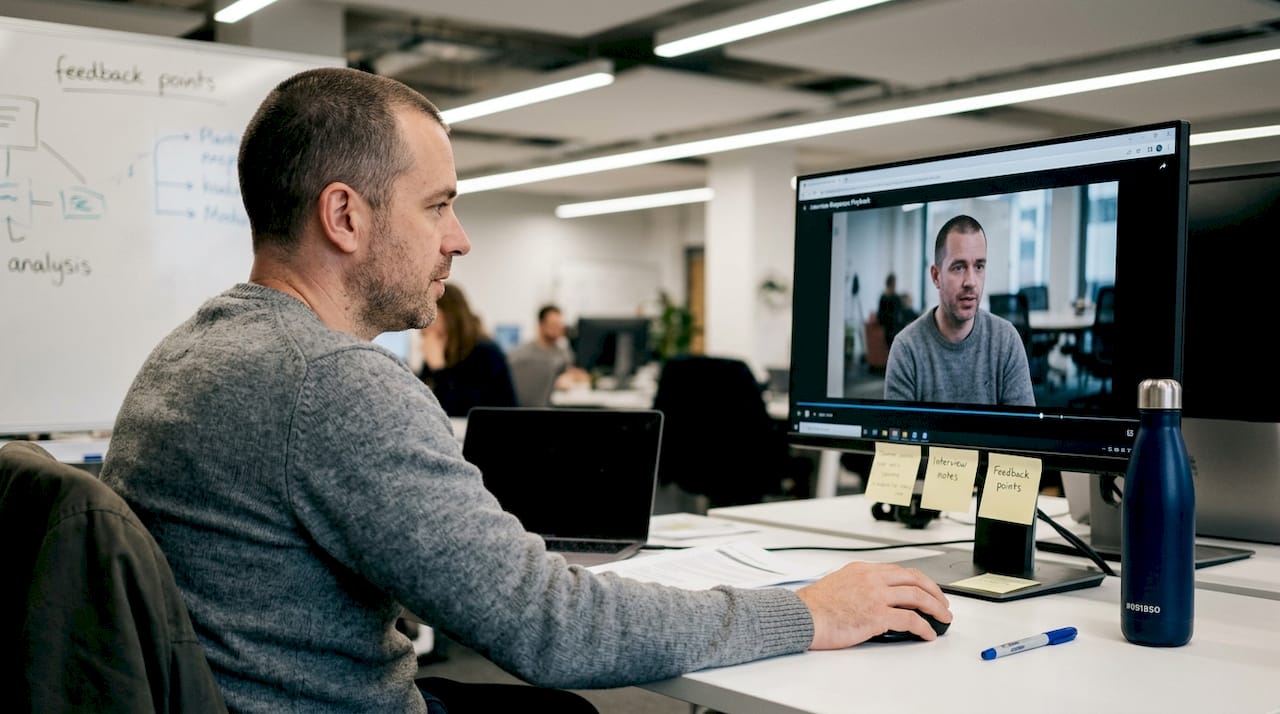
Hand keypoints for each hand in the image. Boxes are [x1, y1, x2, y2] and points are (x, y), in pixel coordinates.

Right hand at [795, 562, 950, 648]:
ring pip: (917, 596)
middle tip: (943, 603)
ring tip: (943, 617)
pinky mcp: (877, 615)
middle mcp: (872, 578)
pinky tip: (927, 633)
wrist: (801, 617)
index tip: (927, 589)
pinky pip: (910, 620)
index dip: (919, 580)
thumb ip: (859, 586)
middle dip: (934, 591)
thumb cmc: (814, 607)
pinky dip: (923, 627)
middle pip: (915, 579)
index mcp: (863, 570)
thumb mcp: (838, 584)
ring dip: (936, 608)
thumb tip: (875, 599)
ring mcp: (875, 596)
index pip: (900, 570)